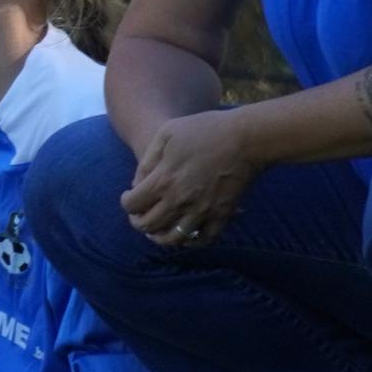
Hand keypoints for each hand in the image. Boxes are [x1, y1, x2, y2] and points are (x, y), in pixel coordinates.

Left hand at [121, 107, 263, 250]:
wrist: (246, 138)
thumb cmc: (204, 130)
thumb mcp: (166, 133)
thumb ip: (147, 160)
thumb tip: (137, 184)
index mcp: (163, 180)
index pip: (133, 205)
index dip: (126, 201)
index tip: (129, 196)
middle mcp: (179, 201)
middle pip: (148, 225)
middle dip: (138, 222)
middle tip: (139, 216)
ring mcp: (201, 211)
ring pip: (173, 239)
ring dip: (160, 237)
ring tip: (157, 231)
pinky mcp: (222, 216)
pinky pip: (202, 240)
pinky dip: (190, 242)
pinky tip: (184, 234)